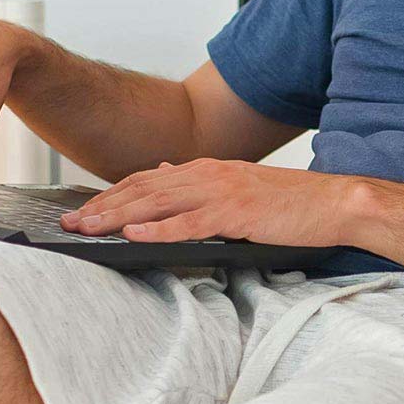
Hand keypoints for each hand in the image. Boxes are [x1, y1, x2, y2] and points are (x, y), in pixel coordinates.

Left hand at [62, 157, 358, 246]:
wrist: (334, 202)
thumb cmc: (291, 202)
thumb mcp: (240, 184)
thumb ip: (200, 181)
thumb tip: (163, 174)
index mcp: (208, 169)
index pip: (147, 179)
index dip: (111, 194)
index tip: (82, 209)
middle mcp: (210, 175)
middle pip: (143, 189)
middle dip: (102, 206)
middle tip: (69, 222)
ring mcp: (223, 193)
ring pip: (158, 204)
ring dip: (118, 216)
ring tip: (88, 229)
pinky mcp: (237, 215)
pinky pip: (190, 224)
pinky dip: (159, 229)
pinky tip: (134, 234)